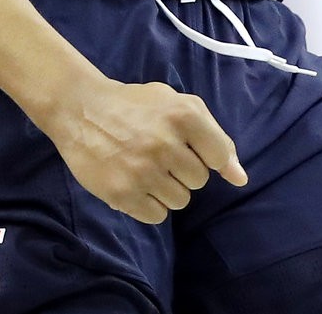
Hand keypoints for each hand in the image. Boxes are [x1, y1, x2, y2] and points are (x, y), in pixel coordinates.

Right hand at [39, 76, 247, 223]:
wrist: (81, 109)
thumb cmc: (136, 106)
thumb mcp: (178, 105)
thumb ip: (215, 137)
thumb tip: (240, 178)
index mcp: (184, 116)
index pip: (219, 157)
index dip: (206, 156)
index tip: (188, 149)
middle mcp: (166, 144)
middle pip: (199, 181)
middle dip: (183, 171)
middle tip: (159, 154)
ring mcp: (143, 171)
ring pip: (180, 201)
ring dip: (167, 189)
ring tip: (146, 168)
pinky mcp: (123, 193)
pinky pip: (157, 216)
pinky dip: (149, 204)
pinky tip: (135, 183)